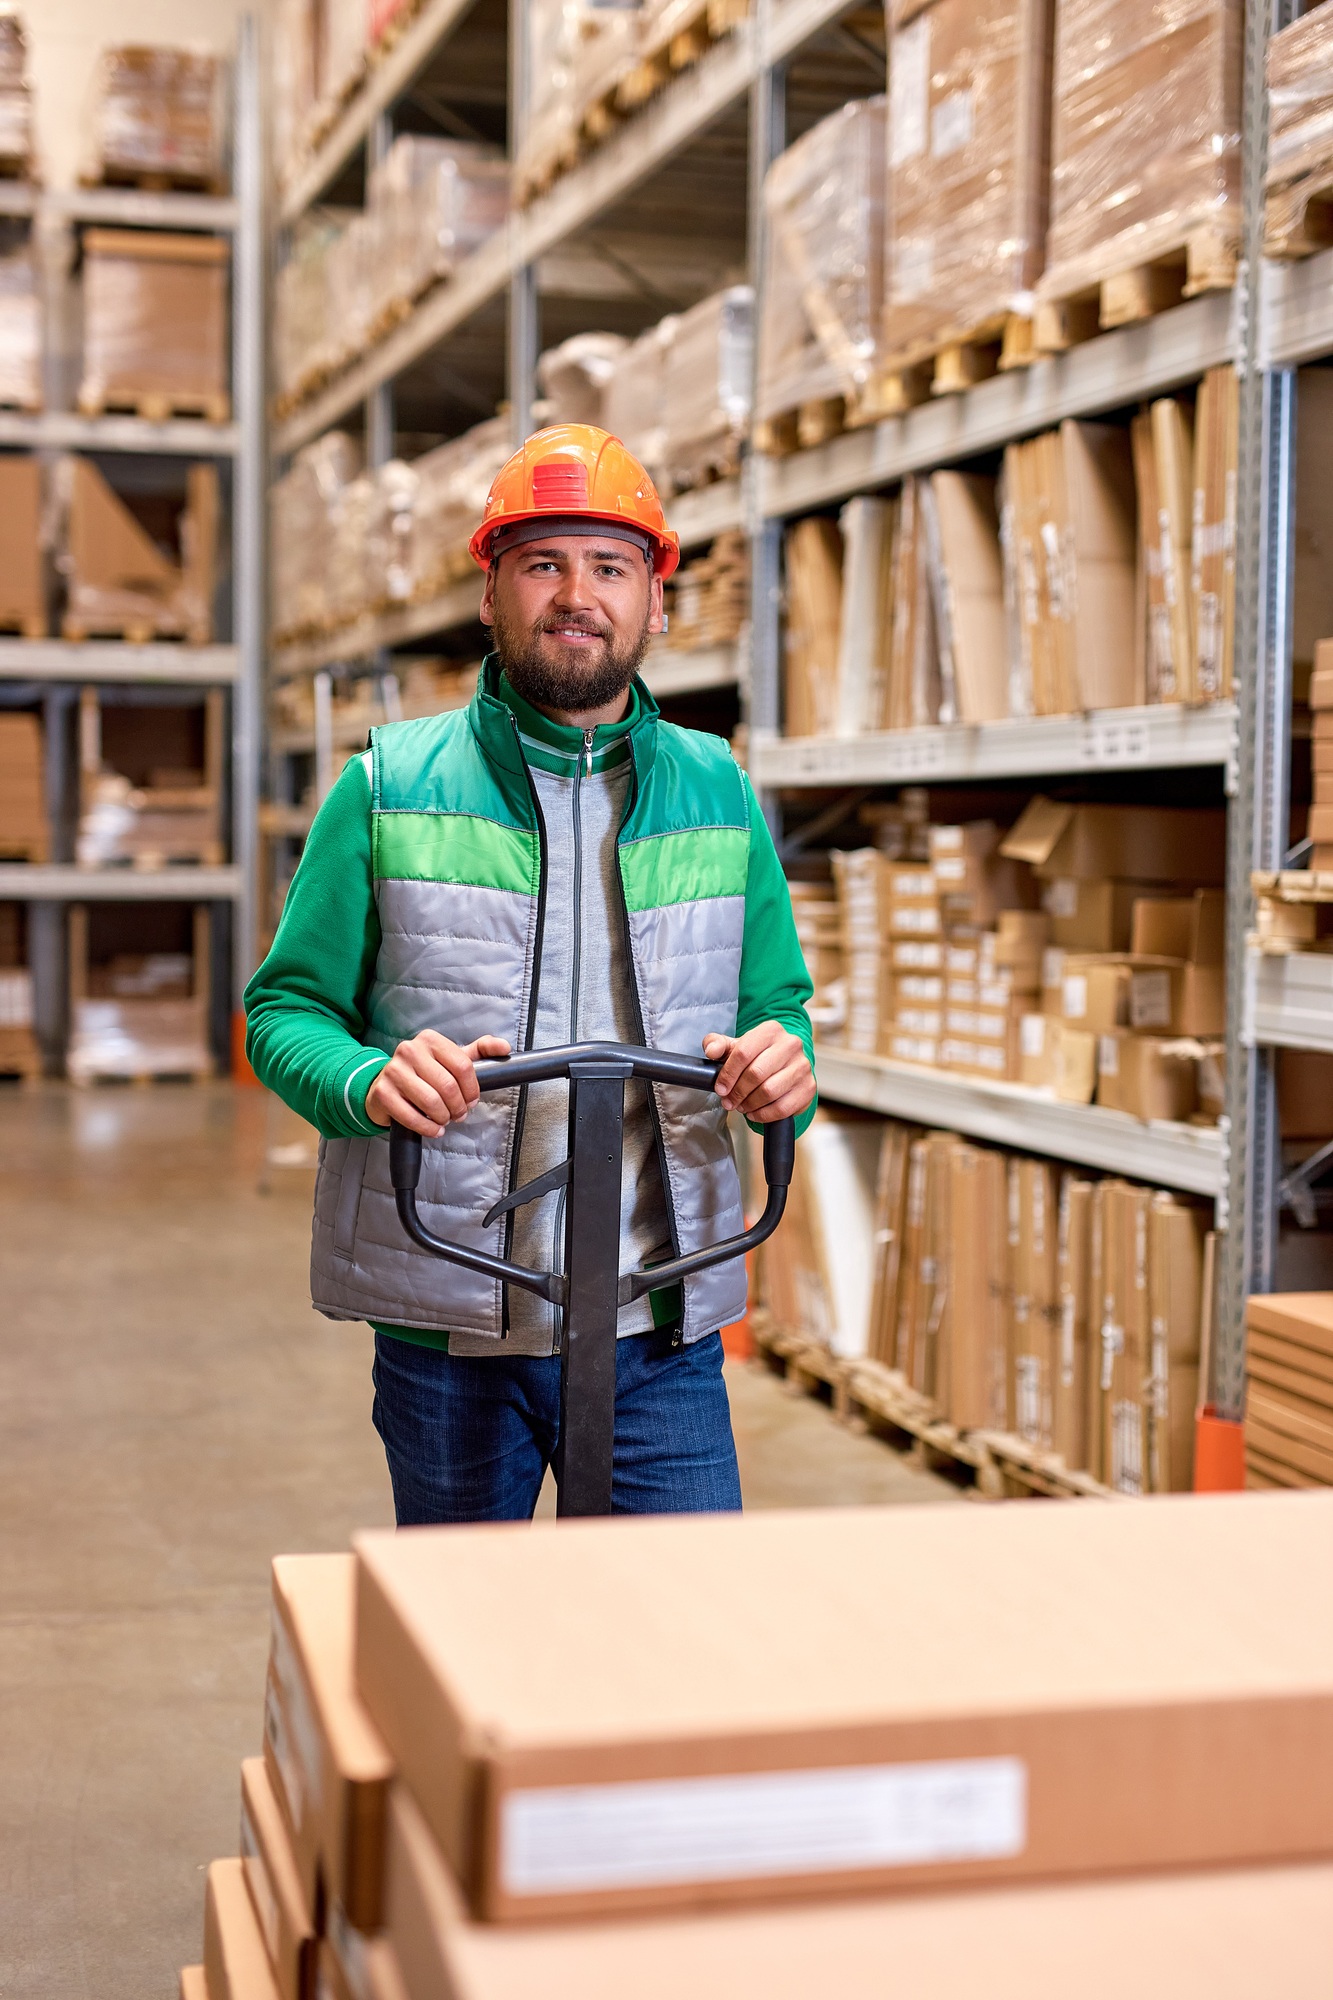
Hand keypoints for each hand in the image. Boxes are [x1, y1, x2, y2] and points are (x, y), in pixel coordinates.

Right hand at [365, 1031, 510, 1137]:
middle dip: (459, 1107)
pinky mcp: (383, 1092)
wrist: (384, 1086)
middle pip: (448, 1086)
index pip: (463, 1065)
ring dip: (444, 1118)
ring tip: (445, 1119)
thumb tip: (504, 1048)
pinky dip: (428, 1128)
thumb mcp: (451, 1059)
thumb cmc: (424, 1073)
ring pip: (431, 1101)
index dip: (472, 1089)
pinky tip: (433, 1129)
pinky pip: (412, 1117)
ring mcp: (393, 1071)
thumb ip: (480, 1052)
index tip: (472, 1100)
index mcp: (430, 1039)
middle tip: (459, 1115)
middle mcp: (410, 1050)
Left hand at [702, 1023, 813, 1123]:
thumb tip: (711, 1050)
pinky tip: (755, 1112)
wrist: (785, 1064)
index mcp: (770, 1030)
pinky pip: (782, 1107)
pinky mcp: (808, 1087)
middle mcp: (790, 1045)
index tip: (720, 1088)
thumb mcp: (735, 1046)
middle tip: (729, 1101)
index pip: (743, 1053)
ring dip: (749, 1104)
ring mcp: (803, 1066)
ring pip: (769, 1092)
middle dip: (737, 1092)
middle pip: (756, 1074)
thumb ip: (717, 1044)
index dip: (728, 1074)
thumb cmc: (757, 1056)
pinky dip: (764, 1114)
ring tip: (741, 1106)